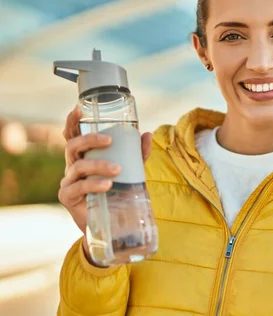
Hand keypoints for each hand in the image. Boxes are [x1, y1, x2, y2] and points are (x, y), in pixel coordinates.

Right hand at [59, 105, 152, 255]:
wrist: (112, 222)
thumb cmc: (118, 191)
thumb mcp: (131, 170)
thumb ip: (138, 154)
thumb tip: (146, 134)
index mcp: (85, 155)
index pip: (73, 135)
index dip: (73, 121)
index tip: (80, 108)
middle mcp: (73, 165)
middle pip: (73, 146)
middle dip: (90, 139)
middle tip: (109, 140)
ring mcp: (68, 181)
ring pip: (79, 166)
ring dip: (99, 165)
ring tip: (117, 170)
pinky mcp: (67, 197)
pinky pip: (78, 187)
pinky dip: (94, 184)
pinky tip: (107, 185)